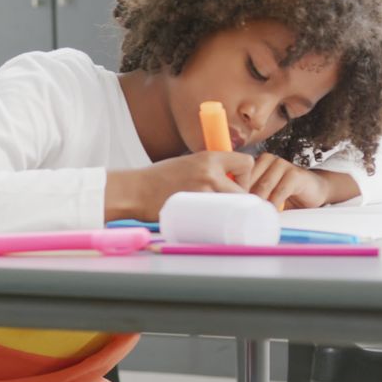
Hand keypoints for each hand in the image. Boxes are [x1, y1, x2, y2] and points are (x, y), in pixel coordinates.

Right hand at [104, 151, 253, 221]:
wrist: (135, 190)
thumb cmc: (159, 178)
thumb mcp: (188, 162)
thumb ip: (209, 168)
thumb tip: (230, 179)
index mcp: (209, 158)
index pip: (246, 162)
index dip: (244, 175)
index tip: (235, 183)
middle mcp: (210, 173)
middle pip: (244, 190)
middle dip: (239, 199)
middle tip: (226, 205)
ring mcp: (204, 192)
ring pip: (234, 206)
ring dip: (229, 212)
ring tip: (216, 214)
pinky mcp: (196, 210)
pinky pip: (218, 219)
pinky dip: (217, 223)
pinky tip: (207, 223)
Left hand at [239, 153, 334, 210]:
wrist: (314, 191)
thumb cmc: (286, 193)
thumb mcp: (266, 192)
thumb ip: (252, 194)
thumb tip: (232, 208)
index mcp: (258, 161)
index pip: (240, 176)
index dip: (236, 193)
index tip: (235, 210)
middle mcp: (269, 159)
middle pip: (250, 181)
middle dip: (247, 200)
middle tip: (244, 216)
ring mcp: (282, 164)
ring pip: (263, 186)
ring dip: (260, 203)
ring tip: (257, 217)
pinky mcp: (294, 174)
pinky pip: (280, 191)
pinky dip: (275, 204)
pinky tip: (273, 214)